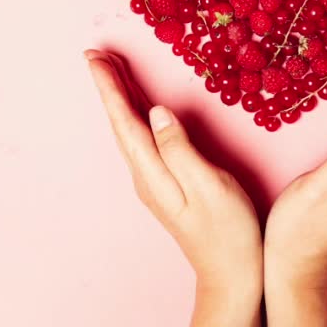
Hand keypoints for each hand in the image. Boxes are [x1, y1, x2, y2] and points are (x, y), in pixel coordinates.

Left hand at [85, 49, 262, 326]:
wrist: (230, 272)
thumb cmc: (228, 231)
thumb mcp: (210, 187)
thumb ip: (180, 149)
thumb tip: (157, 112)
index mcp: (153, 173)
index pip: (124, 122)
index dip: (110, 88)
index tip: (95, 59)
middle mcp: (146, 175)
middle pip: (121, 123)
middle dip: (109, 87)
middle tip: (97, 55)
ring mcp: (154, 179)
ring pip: (130, 130)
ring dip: (120, 98)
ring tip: (113, 72)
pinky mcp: (166, 180)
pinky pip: (143, 138)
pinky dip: (136, 114)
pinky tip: (141, 106)